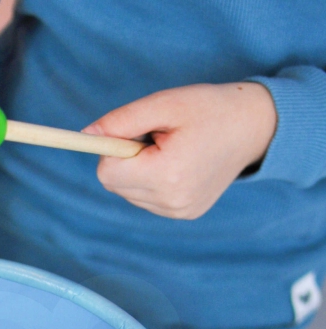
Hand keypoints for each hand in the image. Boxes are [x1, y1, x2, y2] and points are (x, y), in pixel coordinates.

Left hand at [82, 82, 276, 218]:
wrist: (255, 127)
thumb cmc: (210, 108)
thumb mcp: (165, 104)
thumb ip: (121, 120)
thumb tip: (85, 135)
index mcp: (167, 174)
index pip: (106, 173)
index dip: (111, 149)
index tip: (131, 133)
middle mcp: (171, 201)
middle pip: (114, 185)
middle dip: (124, 160)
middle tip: (156, 139)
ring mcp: (178, 211)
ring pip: (127, 193)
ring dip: (138, 171)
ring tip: (171, 150)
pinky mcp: (184, 214)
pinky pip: (145, 199)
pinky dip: (151, 181)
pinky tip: (177, 165)